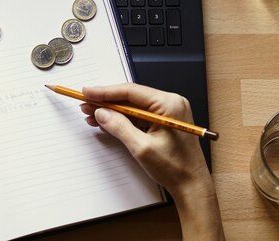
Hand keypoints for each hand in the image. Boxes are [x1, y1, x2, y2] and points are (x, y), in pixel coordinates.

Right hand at [81, 83, 223, 240]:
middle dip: (106, 102)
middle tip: (85, 104)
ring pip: (132, 107)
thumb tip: (102, 113)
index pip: (131, 91)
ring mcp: (167, 112)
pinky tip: (106, 122)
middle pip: (130, 97)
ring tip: (91, 115)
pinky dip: (122, 119)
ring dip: (112, 111)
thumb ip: (120, 127)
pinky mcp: (163, 121)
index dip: (105, 92)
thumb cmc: (176, 169)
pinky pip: (138, 116)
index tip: (87, 92)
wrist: (192, 186)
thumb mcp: (142, 148)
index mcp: (169, 104)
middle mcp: (170, 104)